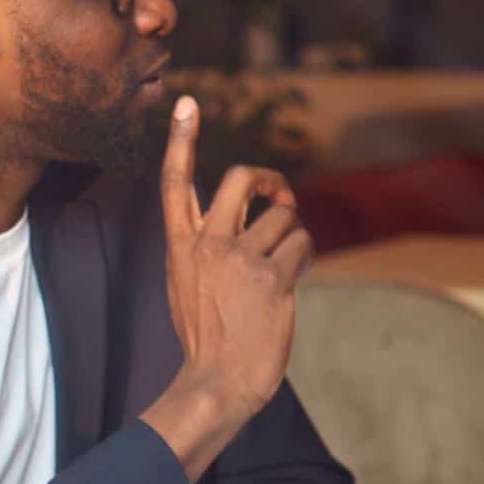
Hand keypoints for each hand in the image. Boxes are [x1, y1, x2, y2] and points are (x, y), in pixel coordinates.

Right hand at [143, 96, 312, 480]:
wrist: (218, 381)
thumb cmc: (210, 336)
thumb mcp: (191, 283)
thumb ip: (212, 245)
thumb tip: (256, 215)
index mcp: (181, 246)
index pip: (176, 183)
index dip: (181, 140)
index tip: (187, 102)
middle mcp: (207, 245)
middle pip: (239, 179)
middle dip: (267, 178)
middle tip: (277, 196)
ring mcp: (239, 260)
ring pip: (284, 216)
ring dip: (294, 235)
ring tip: (287, 263)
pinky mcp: (271, 278)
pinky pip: (303, 243)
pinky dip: (306, 255)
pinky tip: (295, 277)